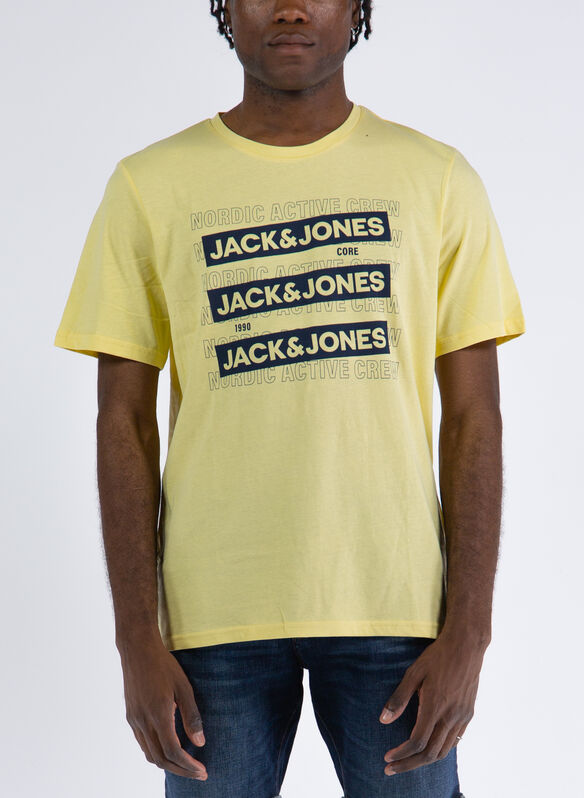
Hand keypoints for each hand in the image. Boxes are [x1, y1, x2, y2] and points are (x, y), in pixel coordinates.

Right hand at [119, 636, 207, 779]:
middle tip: (198, 773)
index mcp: (158, 714)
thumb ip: (191, 716)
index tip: (202, 770)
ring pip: (150, 754)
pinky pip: (143, 743)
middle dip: (181, 770)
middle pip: (161, 759)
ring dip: (168, 764)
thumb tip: (200, 742)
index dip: (189, 765)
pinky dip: (156, 752)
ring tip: (186, 765)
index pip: (173, 751)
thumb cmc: (163, 664)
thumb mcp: (183, 687)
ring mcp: (134, 720)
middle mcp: (142, 721)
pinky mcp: (130, 716)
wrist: (137, 648)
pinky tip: (168, 749)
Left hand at [379, 629, 486, 775]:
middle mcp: (451, 716)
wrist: (467, 645)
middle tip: (391, 769)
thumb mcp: (413, 672)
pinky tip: (429, 748)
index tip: (387, 758)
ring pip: (444, 751)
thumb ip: (399, 698)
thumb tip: (383, 720)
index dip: (401, 754)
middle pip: (430, 753)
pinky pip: (454, 740)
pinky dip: (439, 750)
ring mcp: (462, 716)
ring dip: (424, 761)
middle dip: (409, 764)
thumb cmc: (437, 656)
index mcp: (435, 706)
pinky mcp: (468, 714)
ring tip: (407, 763)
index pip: (417, 742)